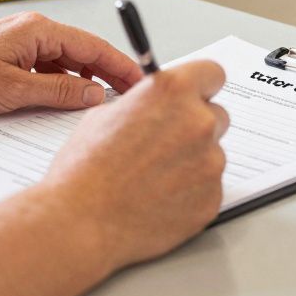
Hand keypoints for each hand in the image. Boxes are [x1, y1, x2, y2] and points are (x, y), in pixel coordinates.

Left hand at [0, 12, 141, 116]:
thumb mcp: (13, 91)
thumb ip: (59, 92)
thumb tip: (93, 95)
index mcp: (38, 30)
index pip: (93, 46)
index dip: (121, 66)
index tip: (141, 82)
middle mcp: (32, 31)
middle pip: (83, 53)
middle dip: (107, 75)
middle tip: (129, 97)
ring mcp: (21, 44)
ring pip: (66, 63)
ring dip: (83, 82)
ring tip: (101, 106)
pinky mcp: (10, 58)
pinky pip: (47, 70)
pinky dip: (61, 85)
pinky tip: (65, 104)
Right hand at [39, 59, 228, 269]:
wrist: (79, 222)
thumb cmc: (83, 169)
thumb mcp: (106, 115)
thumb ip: (146, 104)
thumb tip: (158, 107)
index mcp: (173, 91)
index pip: (212, 73)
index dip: (201, 87)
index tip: (196, 96)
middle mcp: (198, 122)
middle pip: (216, 116)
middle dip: (196, 127)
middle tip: (165, 145)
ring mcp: (210, 163)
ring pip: (212, 155)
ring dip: (192, 162)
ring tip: (152, 179)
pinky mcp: (212, 198)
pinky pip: (209, 188)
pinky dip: (191, 192)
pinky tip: (159, 199)